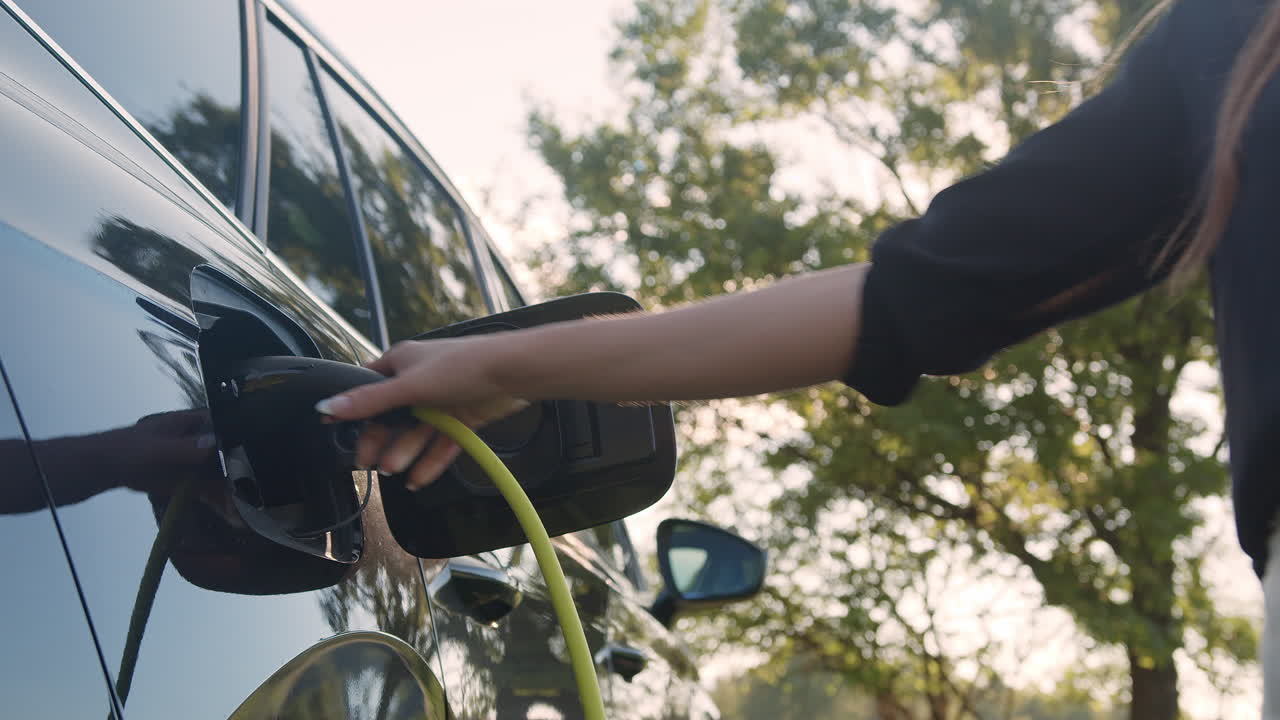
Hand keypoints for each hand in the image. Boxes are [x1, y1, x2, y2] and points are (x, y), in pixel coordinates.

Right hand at [315, 338, 528, 489]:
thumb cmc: (462, 365)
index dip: (354, 411)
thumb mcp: (409, 385)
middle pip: (392, 417)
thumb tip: (327, 406)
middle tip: (368, 464)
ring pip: (417, 433)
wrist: (512, 372)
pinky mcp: (463, 417)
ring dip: (404, 453)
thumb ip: (370, 401)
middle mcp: (420, 381)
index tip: (337, 432)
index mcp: (401, 363)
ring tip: (395, 472)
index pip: (369, 389)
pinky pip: (441, 443)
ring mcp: (442, 400)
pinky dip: (430, 461)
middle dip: (380, 440)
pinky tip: (418, 479)